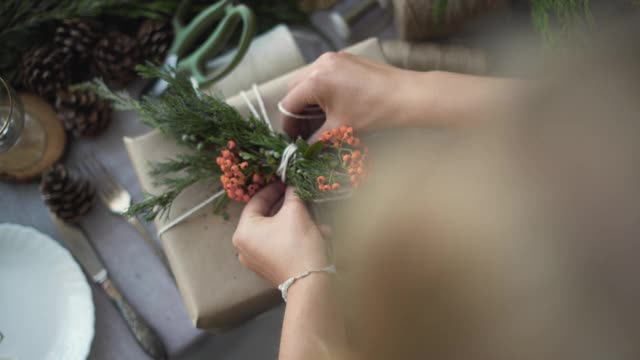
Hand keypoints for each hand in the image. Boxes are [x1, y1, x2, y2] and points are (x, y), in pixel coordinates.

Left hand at [232, 182, 328, 285]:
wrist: (310, 284)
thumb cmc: (298, 245)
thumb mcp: (296, 212)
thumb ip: (292, 194)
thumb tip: (292, 185)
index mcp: (243, 232)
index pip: (256, 201)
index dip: (273, 188)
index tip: (286, 181)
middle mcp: (245, 247)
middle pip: (268, 217)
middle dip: (289, 207)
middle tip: (301, 196)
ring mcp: (257, 260)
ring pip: (279, 231)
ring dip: (299, 223)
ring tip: (318, 220)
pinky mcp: (271, 268)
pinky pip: (283, 245)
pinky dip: (298, 237)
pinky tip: (320, 234)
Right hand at [281, 52, 428, 140]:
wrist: (406, 96)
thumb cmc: (374, 112)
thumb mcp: (340, 129)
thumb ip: (316, 139)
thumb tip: (303, 148)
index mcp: (316, 80)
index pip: (289, 103)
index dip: (288, 125)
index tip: (292, 140)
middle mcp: (320, 64)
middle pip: (295, 89)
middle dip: (296, 112)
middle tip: (303, 132)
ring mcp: (333, 58)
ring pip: (308, 81)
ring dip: (308, 101)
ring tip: (318, 122)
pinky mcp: (345, 59)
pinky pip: (323, 75)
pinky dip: (321, 91)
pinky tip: (331, 107)